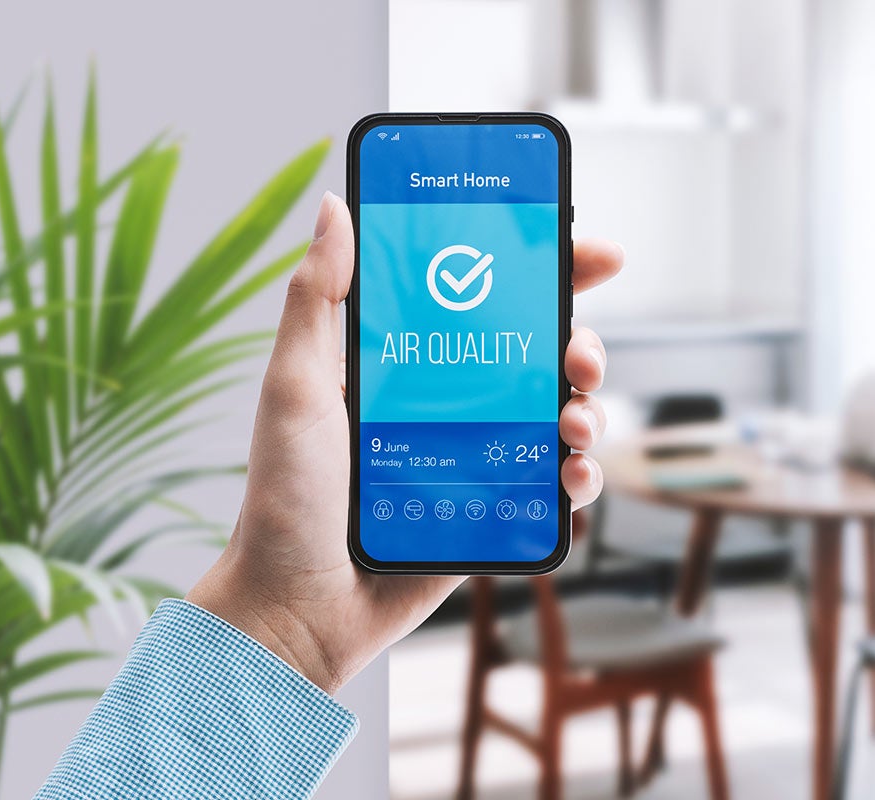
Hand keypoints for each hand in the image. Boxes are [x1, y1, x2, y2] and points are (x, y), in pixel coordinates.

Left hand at [187, 191, 621, 693]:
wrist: (298, 604)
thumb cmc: (285, 496)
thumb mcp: (294, 386)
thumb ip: (316, 299)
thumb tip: (335, 207)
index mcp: (407, 360)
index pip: (484, 296)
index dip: (543, 268)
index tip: (588, 252)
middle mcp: (449, 401)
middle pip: (539, 352)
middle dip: (581, 341)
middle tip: (579, 354)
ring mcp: (476, 455)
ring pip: (559, 413)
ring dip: (588, 408)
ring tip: (575, 421)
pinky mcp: (493, 509)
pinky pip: (554, 484)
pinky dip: (581, 476)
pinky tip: (572, 477)